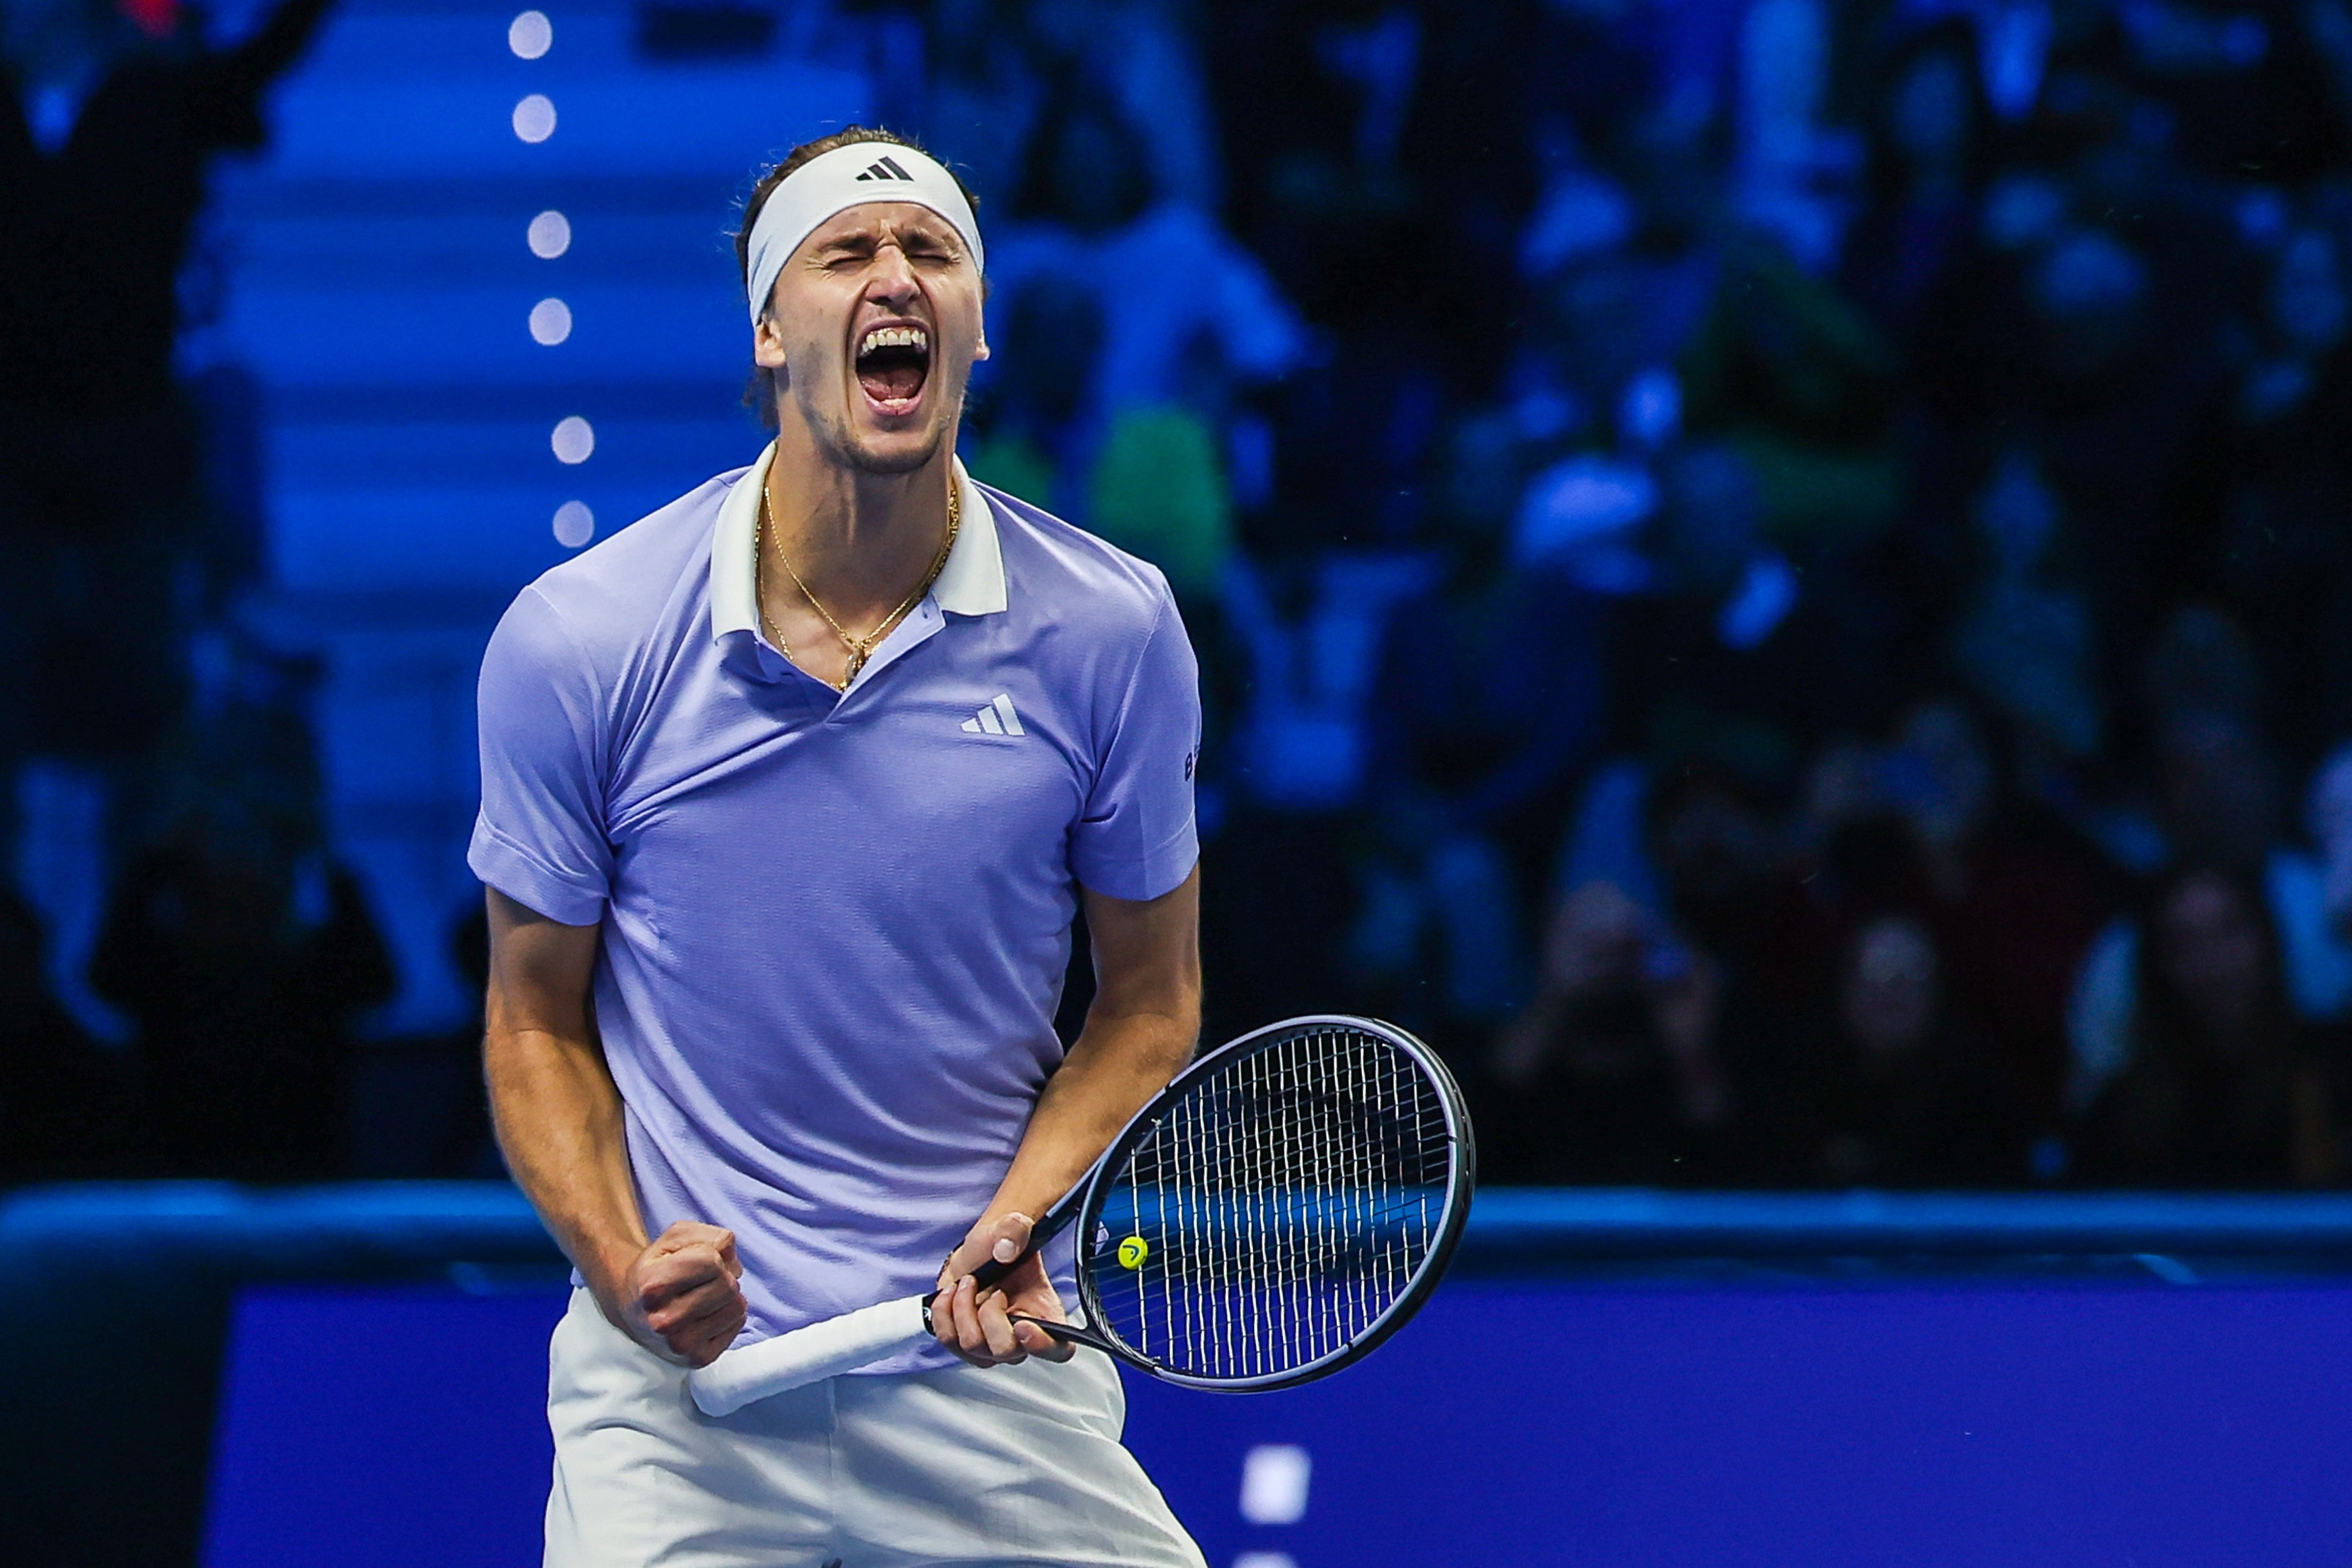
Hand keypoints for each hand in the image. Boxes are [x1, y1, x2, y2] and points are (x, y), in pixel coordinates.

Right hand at [610, 1221, 746, 1366]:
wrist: (632, 1307)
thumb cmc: (659, 1267)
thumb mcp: (677, 1237)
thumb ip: (712, 1237)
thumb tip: (736, 1267)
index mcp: (652, 1286)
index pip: (712, 1261)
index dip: (710, 1255)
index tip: (693, 1262)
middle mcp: (663, 1321)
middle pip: (728, 1286)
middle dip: (721, 1275)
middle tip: (701, 1280)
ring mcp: (680, 1345)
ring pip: (738, 1307)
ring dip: (727, 1296)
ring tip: (704, 1296)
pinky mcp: (697, 1358)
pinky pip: (737, 1325)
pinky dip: (728, 1314)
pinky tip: (707, 1313)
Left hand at [932, 1211, 1074, 1368]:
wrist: (977, 1254)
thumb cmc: (1001, 1247)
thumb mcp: (1012, 1227)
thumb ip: (1015, 1230)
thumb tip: (1005, 1251)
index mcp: (1045, 1315)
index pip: (1057, 1349)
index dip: (1042, 1345)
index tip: (1023, 1325)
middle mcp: (1020, 1338)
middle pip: (1005, 1350)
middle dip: (990, 1315)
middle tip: (993, 1290)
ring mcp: (990, 1345)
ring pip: (972, 1346)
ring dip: (964, 1308)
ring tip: (969, 1283)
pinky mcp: (964, 1343)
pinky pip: (948, 1340)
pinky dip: (944, 1313)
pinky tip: (952, 1293)